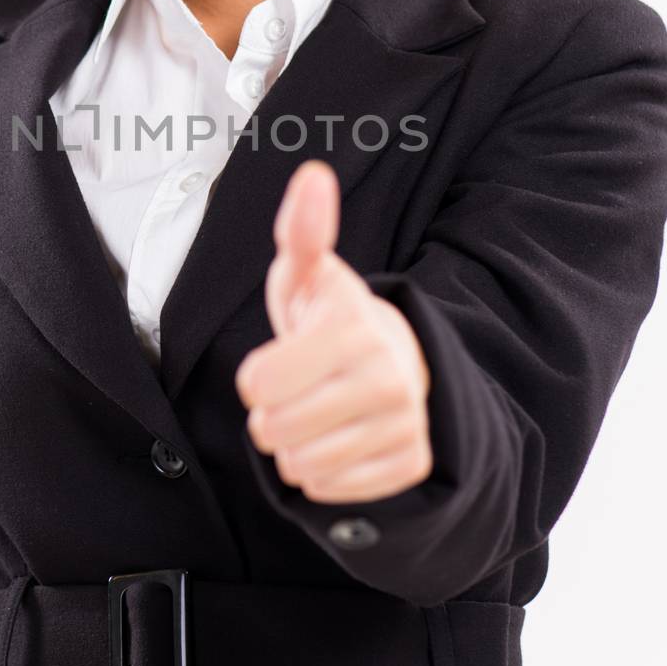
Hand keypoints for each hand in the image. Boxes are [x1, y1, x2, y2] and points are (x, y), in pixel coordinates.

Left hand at [235, 159, 432, 503]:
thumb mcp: (311, 274)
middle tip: (299, 391)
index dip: (255, 376)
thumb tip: (313, 175)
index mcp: (354, 328)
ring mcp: (404, 423)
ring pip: (301, 466)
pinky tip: (340, 440)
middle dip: (272, 415)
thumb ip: (304, 230)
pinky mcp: (410, 463)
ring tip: (318, 415)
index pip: (255, 384)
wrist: (400, 363)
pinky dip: (324, 473)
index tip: (281, 359)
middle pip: (273, 430)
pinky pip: (330, 490)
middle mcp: (389, 376)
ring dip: (295, 447)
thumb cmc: (334, 320)